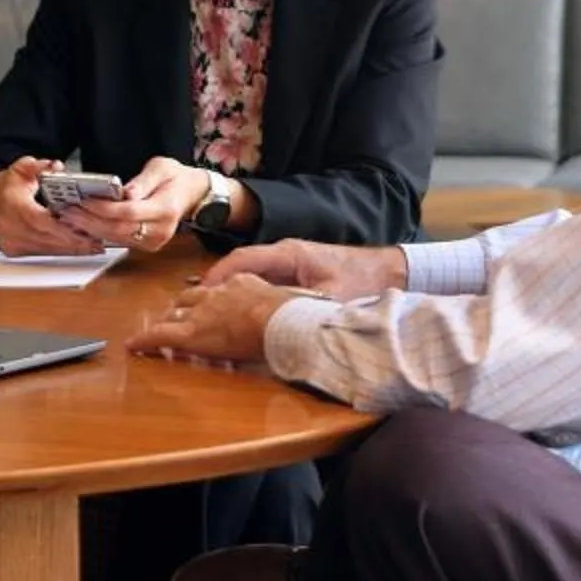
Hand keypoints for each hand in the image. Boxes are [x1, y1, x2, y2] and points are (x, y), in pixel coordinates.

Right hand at [0, 158, 105, 257]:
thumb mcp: (21, 168)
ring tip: (93, 246)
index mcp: (12, 205)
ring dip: (70, 249)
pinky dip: (59, 250)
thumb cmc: (5, 187)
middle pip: (47, 239)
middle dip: (74, 241)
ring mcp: (11, 242)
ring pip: (46, 250)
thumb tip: (55, 166)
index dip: (63, 228)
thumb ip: (39, 165)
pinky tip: (76, 248)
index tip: (83, 230)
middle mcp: (9, 227)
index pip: (40, 220)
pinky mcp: (14, 251)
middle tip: (97, 241)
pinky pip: (41, 253)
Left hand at [65, 155, 210, 253]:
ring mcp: (155, 241)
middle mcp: (161, 229)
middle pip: (119, 229)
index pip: (129, 212)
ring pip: (117, 238)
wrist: (192, 195)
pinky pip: (120, 241)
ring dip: (90, 229)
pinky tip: (83, 224)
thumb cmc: (175, 178)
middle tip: (68, 210)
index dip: (104, 208)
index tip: (84, 200)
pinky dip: (99, 233)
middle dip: (90, 221)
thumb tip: (126, 192)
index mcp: (166, 208)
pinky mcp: (147, 245)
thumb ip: (144, 180)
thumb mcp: (162, 168)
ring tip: (69, 217)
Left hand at [128, 274, 301, 365]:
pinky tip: (134, 346)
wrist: (283, 320)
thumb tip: (299, 318)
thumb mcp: (292, 306)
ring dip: (167, 322)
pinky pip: (161, 335)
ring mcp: (202, 311)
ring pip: (175, 313)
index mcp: (243, 284)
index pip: (218, 290)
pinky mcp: (192, 332)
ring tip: (158, 332)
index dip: (209, 300)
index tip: (209, 307)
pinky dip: (145, 340)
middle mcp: (218, 293)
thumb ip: (286, 309)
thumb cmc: (295, 318)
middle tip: (175, 316)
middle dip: (182, 306)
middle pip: (192, 297)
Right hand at [202, 237, 406, 300]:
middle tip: (191, 308)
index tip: (199, 294)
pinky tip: (235, 315)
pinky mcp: (294, 276)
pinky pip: (260, 283)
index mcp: (289, 254)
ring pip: (248, 276)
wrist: (389, 271)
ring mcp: (288, 265)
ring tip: (205, 313)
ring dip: (228, 292)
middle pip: (239, 268)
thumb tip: (279, 326)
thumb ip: (305, 309)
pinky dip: (244, 296)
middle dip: (214, 287)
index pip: (243, 260)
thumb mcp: (334, 298)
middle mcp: (284, 255)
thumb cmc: (364, 280)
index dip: (218, 277)